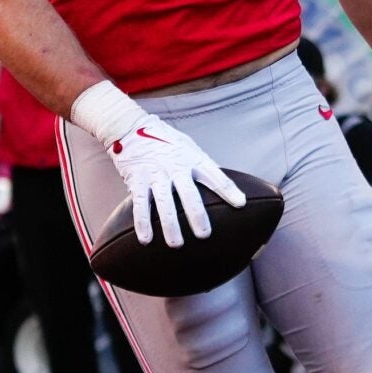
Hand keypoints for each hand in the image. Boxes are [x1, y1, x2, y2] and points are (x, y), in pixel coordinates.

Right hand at [97, 104, 246, 248]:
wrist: (130, 128)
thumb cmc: (164, 140)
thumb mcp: (187, 147)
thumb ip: (202, 165)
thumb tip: (223, 184)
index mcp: (192, 159)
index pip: (214, 175)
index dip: (229, 189)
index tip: (241, 204)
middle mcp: (175, 167)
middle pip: (189, 194)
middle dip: (197, 215)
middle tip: (204, 235)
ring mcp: (156, 174)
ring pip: (164, 203)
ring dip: (170, 225)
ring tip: (176, 244)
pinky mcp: (137, 181)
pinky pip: (140, 205)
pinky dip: (143, 223)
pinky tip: (146, 239)